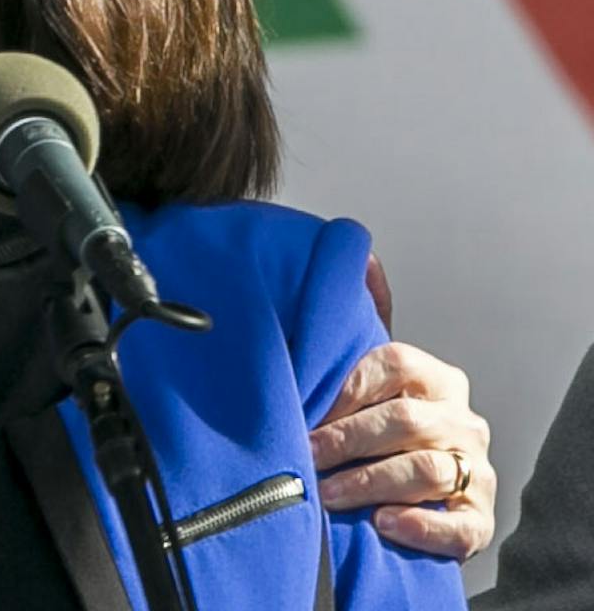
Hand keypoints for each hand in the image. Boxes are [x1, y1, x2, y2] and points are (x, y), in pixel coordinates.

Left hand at [310, 340, 496, 560]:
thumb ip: (362, 328)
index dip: (348, 386)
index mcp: (438, 380)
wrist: (412, 495)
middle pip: (405, 420)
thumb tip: (364, 259)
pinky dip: (421, 526)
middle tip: (307, 455)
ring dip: (369, 483)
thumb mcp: (370, 381)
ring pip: (426, 470)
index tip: (309, 409)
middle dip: (347, 439)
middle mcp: (463, 421)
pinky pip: (458, 526)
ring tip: (327, 494)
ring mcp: (476, 470)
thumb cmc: (379, 429)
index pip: (397, 363)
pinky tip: (384, 523)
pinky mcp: (479, 518)